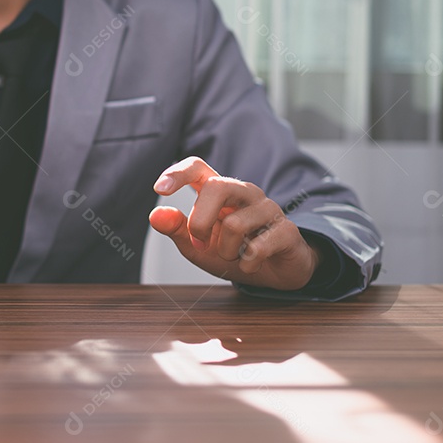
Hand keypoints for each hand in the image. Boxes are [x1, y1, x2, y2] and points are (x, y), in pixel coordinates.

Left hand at [148, 157, 319, 289]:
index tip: (159, 188)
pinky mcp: (287, 230)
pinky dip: (247, 264)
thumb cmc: (233, 252)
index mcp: (219, 192)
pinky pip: (258, 248)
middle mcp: (244, 193)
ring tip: (234, 255)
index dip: (178, 173)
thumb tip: (156, 215)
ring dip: (226, 251)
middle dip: (200, 222)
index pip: (198, 168)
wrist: (274, 274)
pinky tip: (251, 263)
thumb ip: (176, 229)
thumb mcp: (197, 246)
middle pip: (217, 186)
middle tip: (201, 243)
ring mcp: (268, 208)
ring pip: (234, 224)